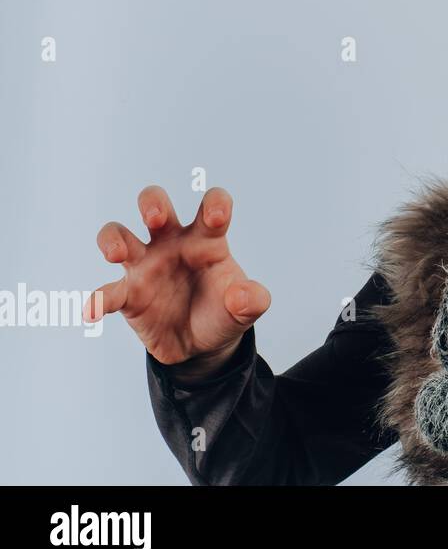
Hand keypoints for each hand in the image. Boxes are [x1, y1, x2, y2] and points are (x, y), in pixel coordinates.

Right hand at [86, 185, 270, 374]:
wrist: (201, 345)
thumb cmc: (223, 311)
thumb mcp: (245, 309)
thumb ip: (252, 300)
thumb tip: (242, 296)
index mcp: (206, 239)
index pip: (212, 208)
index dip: (214, 204)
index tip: (217, 217)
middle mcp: (172, 244)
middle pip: (155, 206)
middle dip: (152, 203)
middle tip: (154, 217)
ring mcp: (145, 267)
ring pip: (119, 237)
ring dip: (113, 239)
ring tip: (116, 254)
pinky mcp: (127, 295)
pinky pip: (107, 292)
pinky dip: (98, 300)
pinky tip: (93, 310)